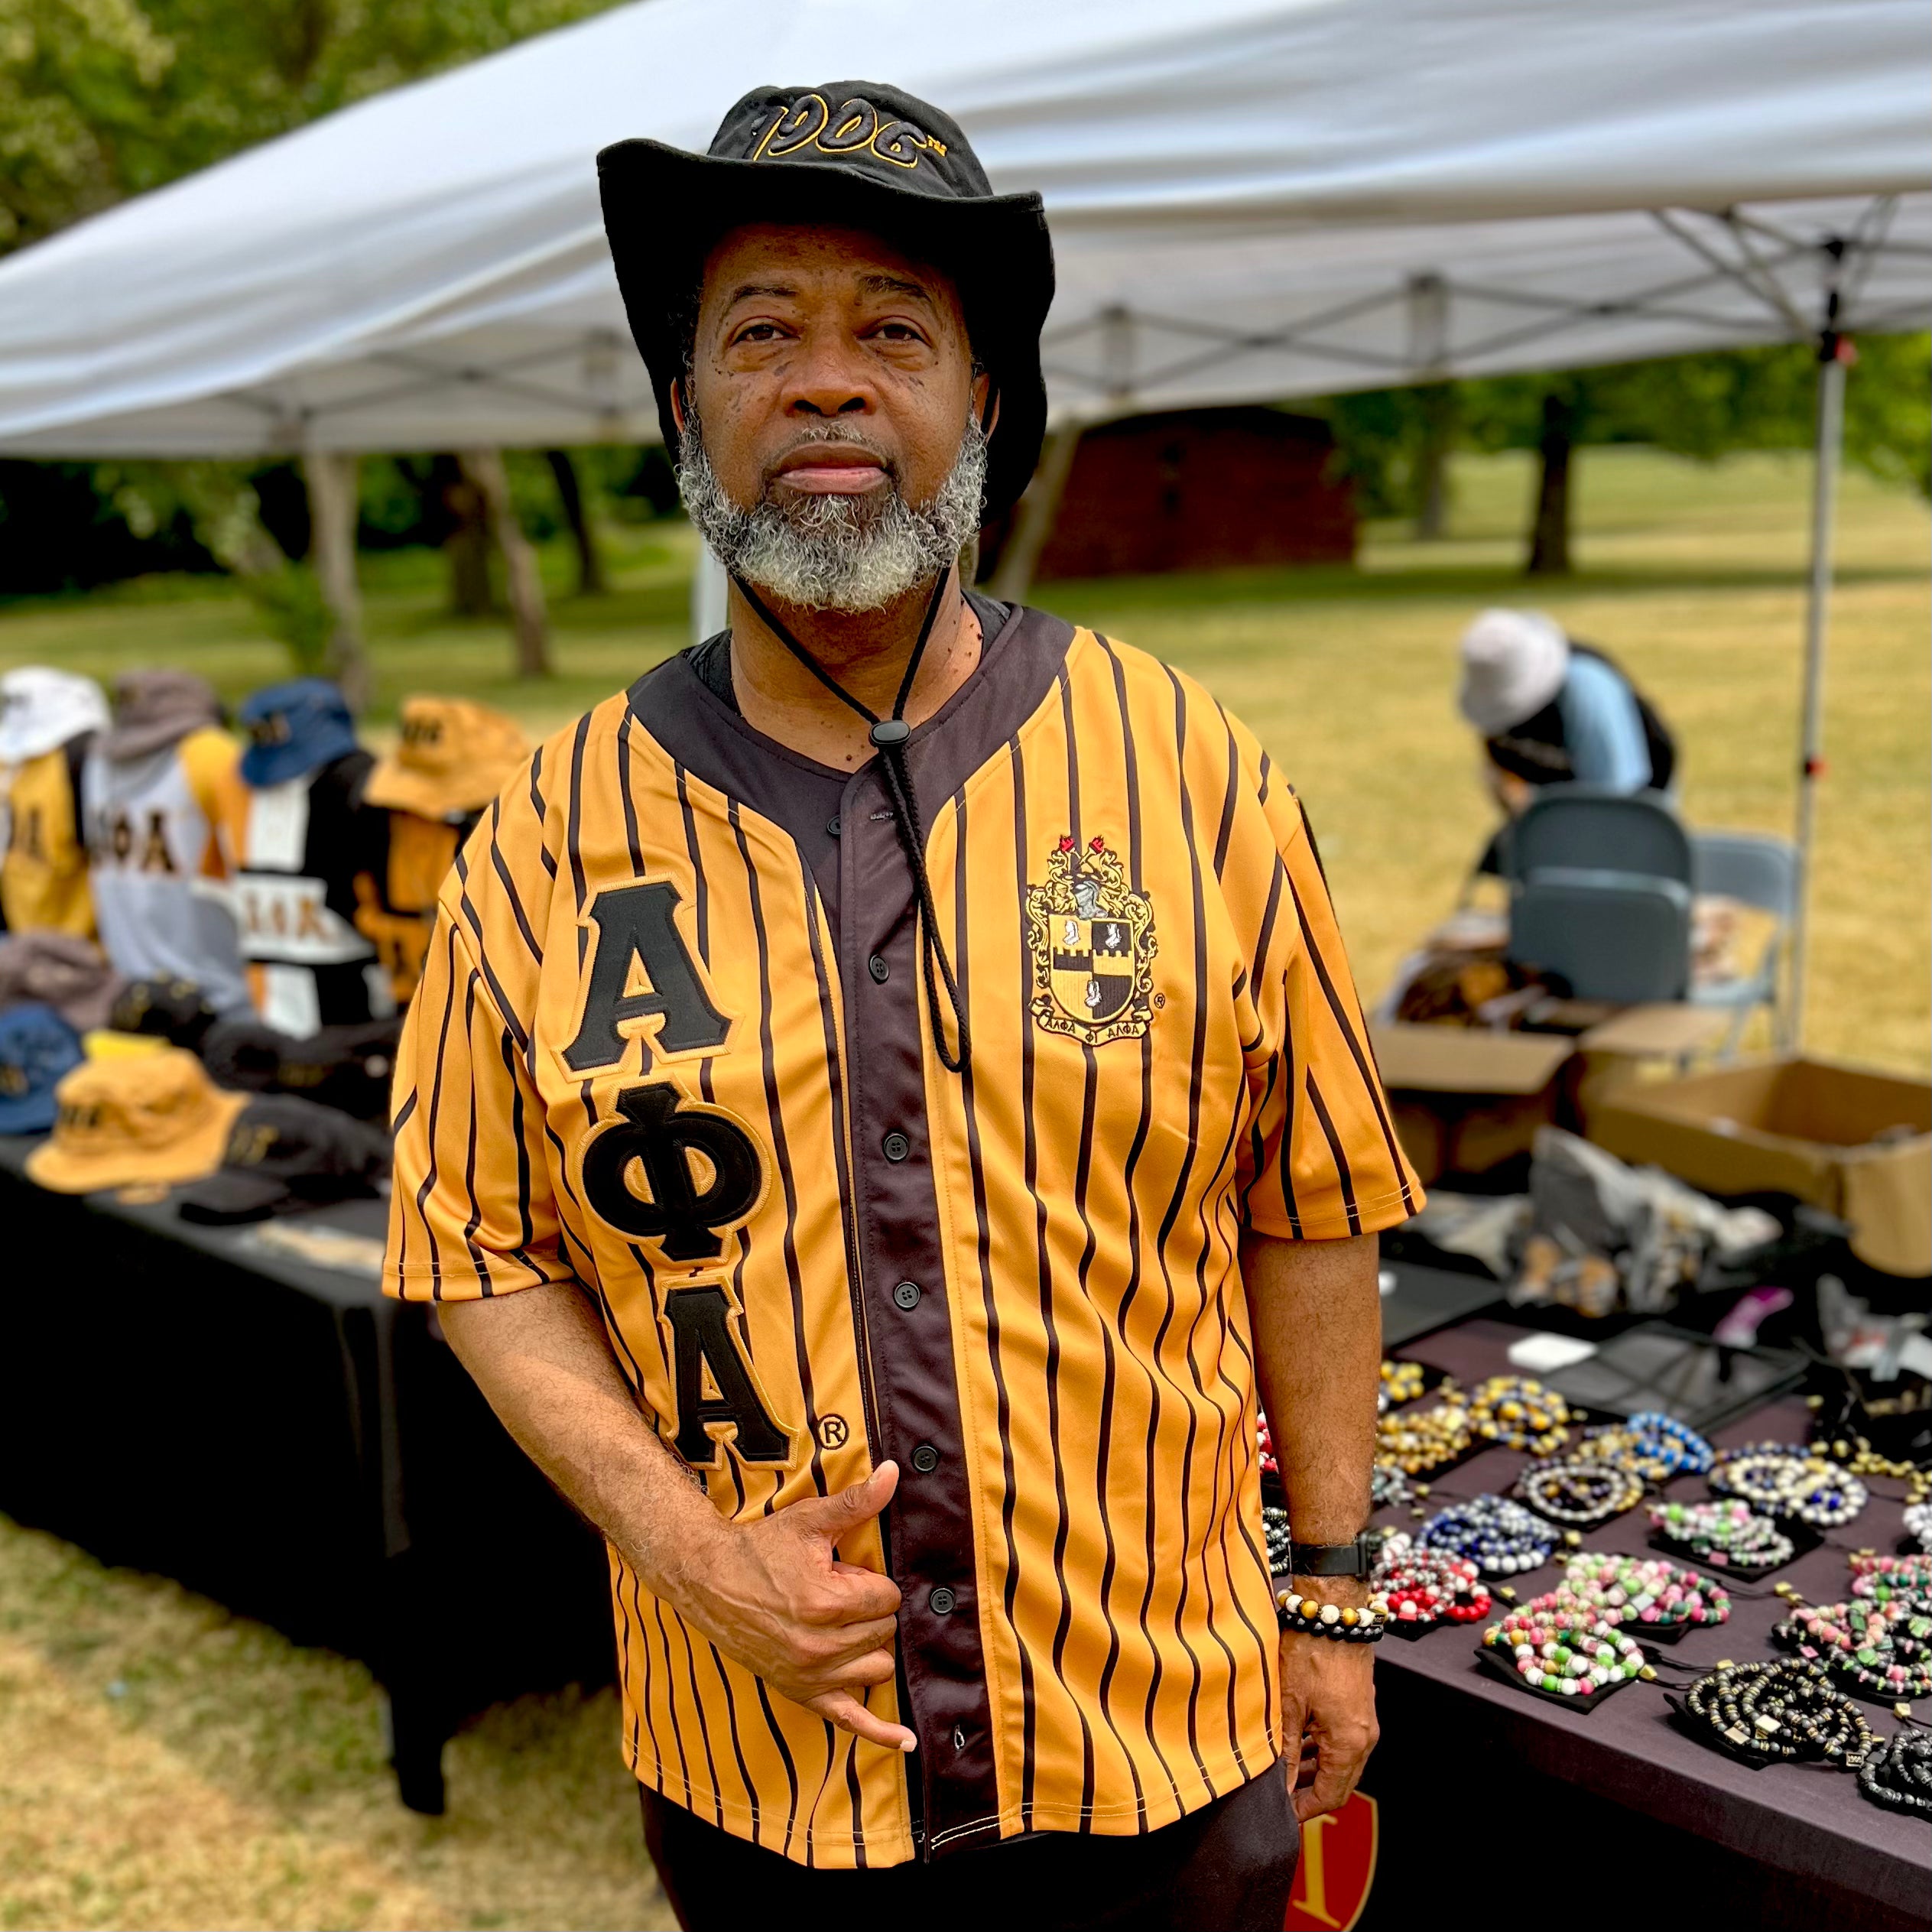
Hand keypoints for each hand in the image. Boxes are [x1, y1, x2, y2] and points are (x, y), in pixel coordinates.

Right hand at [657, 1460, 914, 1752]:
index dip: (871, 1580)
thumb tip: (894, 1473)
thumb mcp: (809, 1520)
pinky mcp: (801, 1694)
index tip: (844, 1573)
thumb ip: (857, 1502)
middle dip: (868, 1609)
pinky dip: (880, 1733)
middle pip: (885, 1631)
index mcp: (825, 1603)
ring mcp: (811, 1676)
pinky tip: (906, 1743)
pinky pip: (850, 1721)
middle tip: (833, 1593)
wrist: (709, 1581)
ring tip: (838, 1624)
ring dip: (868, 1646)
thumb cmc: (761, 1548)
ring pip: (878, 1668)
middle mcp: (820, 1646)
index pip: (888, 1596)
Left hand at [1279, 1621, 1378, 1822]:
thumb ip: (1285, 1752)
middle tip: (1281, 1796)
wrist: (1332, 1611)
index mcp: (1349, 1744)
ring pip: (1343, 1763)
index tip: (1282, 1814)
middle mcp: (1364, 1738)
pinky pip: (1345, 1742)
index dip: (1305, 1810)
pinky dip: (1324, 1751)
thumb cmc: (1309, 1653)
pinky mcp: (1360, 1706)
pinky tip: (1300, 1745)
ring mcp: (1365, 1721)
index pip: (1330, 1797)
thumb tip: (1278, 1788)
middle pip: (1341, 1784)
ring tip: (1285, 1772)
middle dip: (1311, 1795)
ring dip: (1317, 1772)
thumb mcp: (1288, 1706)